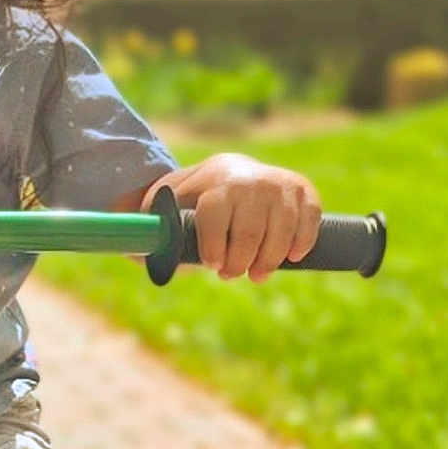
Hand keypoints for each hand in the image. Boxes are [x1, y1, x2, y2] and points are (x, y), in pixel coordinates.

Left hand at [153, 154, 321, 282]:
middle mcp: (249, 177)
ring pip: (281, 230)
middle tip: (231, 276)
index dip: (213, 245)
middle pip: (248, 229)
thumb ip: (152, 229)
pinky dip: (302, 243)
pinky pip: (310, 221)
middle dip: (239, 262)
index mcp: (213, 178)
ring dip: (269, 260)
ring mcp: (279, 183)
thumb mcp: (165, 208)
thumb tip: (137, 250)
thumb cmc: (190, 202)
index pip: (214, 213)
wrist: (226, 172)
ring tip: (257, 275)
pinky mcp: (303, 191)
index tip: (212, 266)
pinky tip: (291, 257)